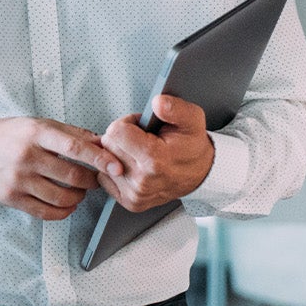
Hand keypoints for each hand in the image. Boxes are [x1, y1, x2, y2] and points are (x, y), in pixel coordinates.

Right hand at [0, 117, 123, 220]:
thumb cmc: (9, 135)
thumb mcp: (38, 125)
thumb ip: (70, 133)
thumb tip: (101, 142)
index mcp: (36, 134)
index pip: (75, 148)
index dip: (100, 159)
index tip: (116, 167)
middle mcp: (27, 157)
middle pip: (72, 176)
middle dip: (92, 181)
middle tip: (96, 180)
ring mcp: (19, 180)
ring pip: (62, 198)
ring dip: (79, 198)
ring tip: (79, 192)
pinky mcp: (12, 198)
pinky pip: (46, 212)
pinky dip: (63, 212)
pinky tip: (67, 205)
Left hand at [95, 95, 214, 212]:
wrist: (200, 173)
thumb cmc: (191, 145)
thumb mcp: (191, 119)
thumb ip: (175, 107)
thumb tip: (157, 102)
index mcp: (154, 159)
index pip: (115, 132)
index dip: (127, 123)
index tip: (141, 127)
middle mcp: (142, 180)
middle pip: (108, 146)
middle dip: (121, 138)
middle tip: (141, 140)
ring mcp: (136, 194)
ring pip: (105, 163)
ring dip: (118, 154)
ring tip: (139, 153)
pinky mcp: (131, 202)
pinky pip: (105, 178)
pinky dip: (116, 170)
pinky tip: (133, 166)